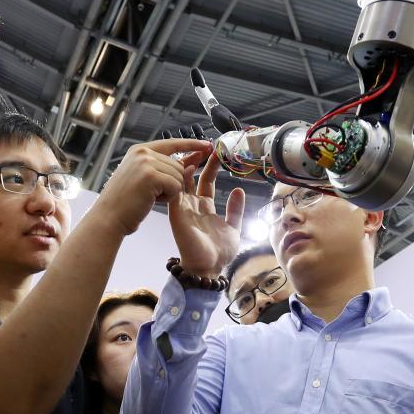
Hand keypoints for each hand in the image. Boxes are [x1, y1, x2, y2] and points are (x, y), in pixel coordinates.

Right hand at [92, 139, 211, 236]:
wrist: (108, 217)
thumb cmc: (125, 202)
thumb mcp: (146, 179)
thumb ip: (168, 168)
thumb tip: (195, 162)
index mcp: (140, 150)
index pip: (172, 143)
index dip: (191, 145)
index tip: (207, 145)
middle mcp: (143, 153)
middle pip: (179, 165)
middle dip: (173, 183)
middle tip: (152, 194)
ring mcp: (147, 163)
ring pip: (179, 176)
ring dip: (170, 191)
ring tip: (149, 196)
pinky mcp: (151, 176)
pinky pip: (176, 186)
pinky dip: (169, 197)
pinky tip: (152, 200)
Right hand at [168, 152, 243, 277]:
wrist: (208, 269)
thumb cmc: (219, 252)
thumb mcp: (233, 226)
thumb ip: (235, 209)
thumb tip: (239, 189)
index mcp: (204, 207)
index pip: (206, 181)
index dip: (212, 167)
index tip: (219, 152)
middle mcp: (192, 205)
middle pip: (192, 176)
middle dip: (198, 160)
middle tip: (206, 144)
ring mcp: (183, 209)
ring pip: (181, 181)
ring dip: (187, 165)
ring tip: (196, 150)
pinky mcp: (177, 215)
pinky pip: (174, 194)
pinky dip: (178, 181)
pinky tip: (184, 168)